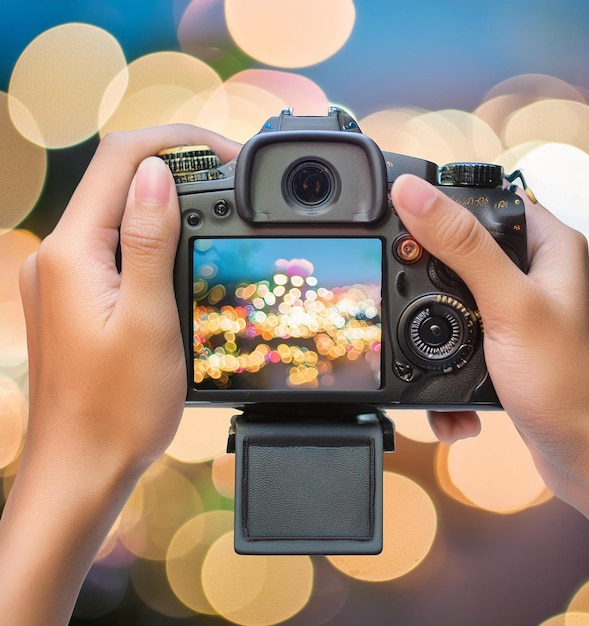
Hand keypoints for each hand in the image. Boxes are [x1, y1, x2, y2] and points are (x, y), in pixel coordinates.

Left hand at [0, 124, 239, 624]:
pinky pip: (114, 247)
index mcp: (71, 254)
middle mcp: (59, 258)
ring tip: (217, 208)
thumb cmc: (117, 408)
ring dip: (165, 200)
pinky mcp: (76, 299)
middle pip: (115, 180)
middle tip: (229, 179)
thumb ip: (150, 240)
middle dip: (174, 166)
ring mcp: (64, 279)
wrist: (82, 467)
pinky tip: (185, 251)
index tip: (225, 152)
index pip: (119, 160)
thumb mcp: (148, 319)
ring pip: (117, 213)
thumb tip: (156, 172)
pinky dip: (152, 236)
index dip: (175, 142)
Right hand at [391, 174, 588, 558]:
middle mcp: (531, 272)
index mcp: (546, 245)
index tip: (400, 219)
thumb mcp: (508, 304)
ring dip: (432, 328)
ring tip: (425, 348)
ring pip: (451, 299)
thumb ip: (460, 246)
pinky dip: (444, 359)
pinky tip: (449, 386)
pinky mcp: (499, 343)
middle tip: (404, 293)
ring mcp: (513, 310)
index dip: (442, 205)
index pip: (486, 202)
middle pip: (459, 251)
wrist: (584, 454)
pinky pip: (456, 337)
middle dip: (427, 278)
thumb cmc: (565, 380)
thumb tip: (411, 194)